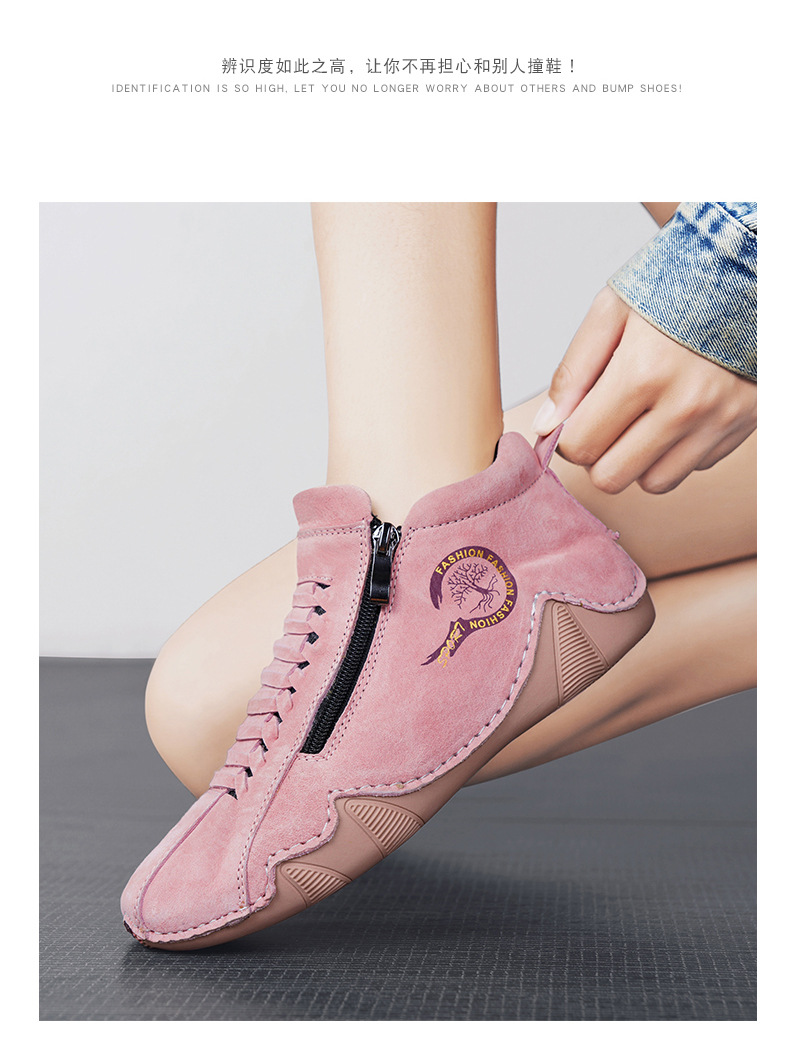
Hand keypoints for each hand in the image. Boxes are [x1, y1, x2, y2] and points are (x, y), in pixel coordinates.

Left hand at [531, 287, 756, 493]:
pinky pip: (693, 467)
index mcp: (644, 371)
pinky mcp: (744, 425)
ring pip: (654, 483)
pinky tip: (678, 410)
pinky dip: (677, 449)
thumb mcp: (612, 310)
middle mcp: (684, 404)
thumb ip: (573, 371)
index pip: (581, 446)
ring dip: (638, 459)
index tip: (577, 415)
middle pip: (612, 476)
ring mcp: (719, 419)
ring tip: (644, 416)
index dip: (569, 436)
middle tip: (606, 419)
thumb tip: (546, 426)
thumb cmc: (676, 282)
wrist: (748, 266)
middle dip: (599, 453)